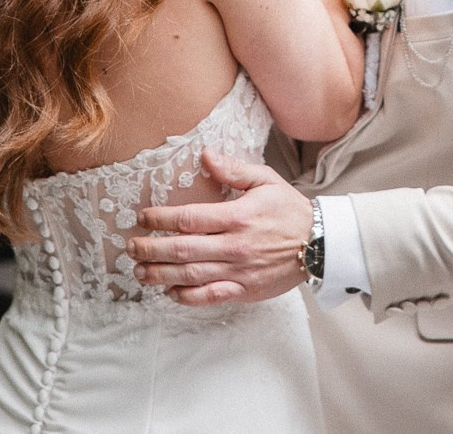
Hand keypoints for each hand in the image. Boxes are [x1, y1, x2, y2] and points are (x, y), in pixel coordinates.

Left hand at [125, 150, 311, 305]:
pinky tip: (170, 291)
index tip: (143, 217)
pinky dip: (186, 297)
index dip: (161, 219)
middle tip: (131, 246)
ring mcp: (239, 272)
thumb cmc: (290, 210)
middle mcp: (235, 246)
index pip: (189, 218)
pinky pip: (209, 297)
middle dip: (151, 248)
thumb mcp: (265, 181)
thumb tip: (205, 155)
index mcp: (238, 217)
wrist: (321, 245)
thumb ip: (233, 169)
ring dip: (161, 274)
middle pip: (183, 249)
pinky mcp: (245, 291)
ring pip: (191, 276)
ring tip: (140, 271)